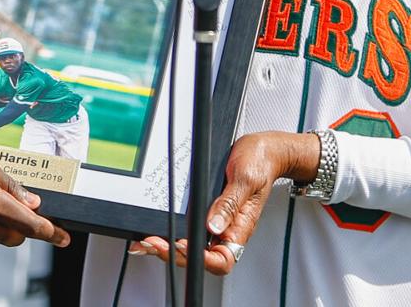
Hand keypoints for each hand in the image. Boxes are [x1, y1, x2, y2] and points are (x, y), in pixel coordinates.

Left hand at [130, 131, 318, 274]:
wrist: (263, 150)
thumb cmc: (259, 163)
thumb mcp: (244, 179)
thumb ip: (228, 204)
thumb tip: (212, 225)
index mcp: (240, 227)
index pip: (221, 259)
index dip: (200, 260)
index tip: (180, 247)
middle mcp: (227, 228)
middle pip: (200, 256)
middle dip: (173, 254)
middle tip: (151, 243)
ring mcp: (217, 221)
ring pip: (192, 244)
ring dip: (169, 246)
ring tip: (147, 240)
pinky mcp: (208, 210)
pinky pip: (190, 226)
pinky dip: (172, 229)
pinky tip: (157, 227)